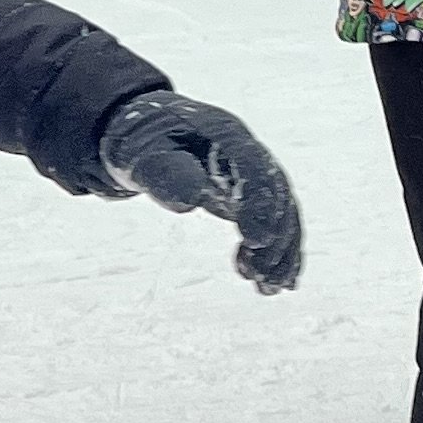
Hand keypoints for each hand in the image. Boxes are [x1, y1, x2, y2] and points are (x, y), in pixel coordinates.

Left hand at [99, 88, 302, 293]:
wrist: (145, 135)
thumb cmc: (140, 144)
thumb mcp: (143, 156)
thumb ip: (167, 174)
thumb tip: (195, 198)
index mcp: (224, 135)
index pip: (254, 168)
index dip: (260, 204)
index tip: (255, 241)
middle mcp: (246, 153)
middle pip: (277, 194)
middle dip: (275, 237)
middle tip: (260, 275)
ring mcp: (251, 175)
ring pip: (282, 214)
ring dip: (280, 253)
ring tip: (268, 288)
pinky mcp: (248, 197)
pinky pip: (273, 225)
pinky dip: (276, 255)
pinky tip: (270, 284)